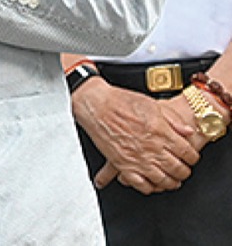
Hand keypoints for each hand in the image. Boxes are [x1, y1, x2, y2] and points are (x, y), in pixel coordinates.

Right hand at [74, 81, 199, 193]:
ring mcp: (137, 158)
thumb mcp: (151, 104)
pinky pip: (140, 184)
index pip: (187, 153)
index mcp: (160, 132)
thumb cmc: (120, 101)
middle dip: (184, 172)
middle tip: (184, 170)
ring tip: (172, 180)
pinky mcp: (122, 164)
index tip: (191, 158)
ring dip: (171, 182)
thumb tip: (187, 131)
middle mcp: (151, 147)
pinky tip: (152, 183)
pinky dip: (149, 187)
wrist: (95, 104)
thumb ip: (172, 119)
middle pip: (178, 169)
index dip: (193, 157)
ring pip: (162, 180)